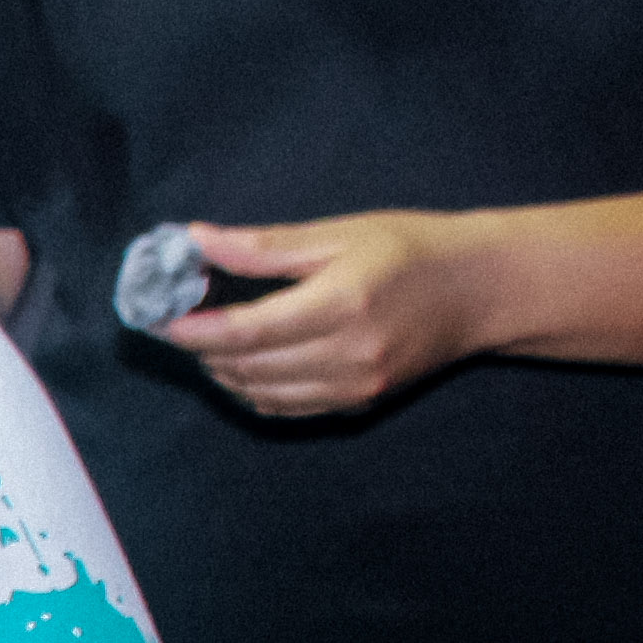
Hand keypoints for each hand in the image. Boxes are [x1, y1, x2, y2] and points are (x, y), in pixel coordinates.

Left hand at [161, 211, 496, 417]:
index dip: (192, 330)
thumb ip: (263, 246)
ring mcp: (355, 387)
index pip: (245, 332)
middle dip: (203, 346)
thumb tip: (196, 241)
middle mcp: (349, 354)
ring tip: (214, 336)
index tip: (159, 317)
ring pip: (258, 393)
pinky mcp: (358, 404)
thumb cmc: (413, 249)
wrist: (483, 289)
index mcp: (343, 304)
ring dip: (224, 370)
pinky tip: (249, 361)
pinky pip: (284, 408)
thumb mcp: (340, 234)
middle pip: (245, 366)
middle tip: (184, 317)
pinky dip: (253, 389)